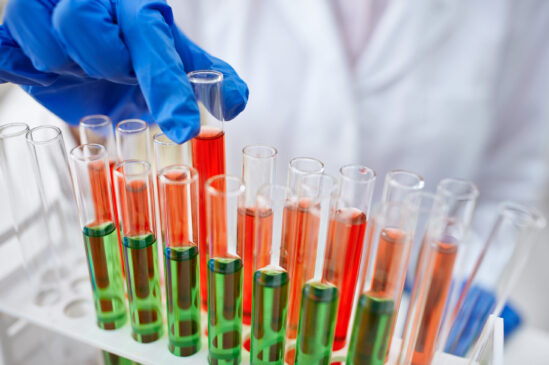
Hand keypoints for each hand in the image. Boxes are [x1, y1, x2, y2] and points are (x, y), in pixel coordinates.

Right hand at [0, 0, 248, 142]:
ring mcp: (47, 5)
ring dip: (66, 68)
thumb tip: (236, 101)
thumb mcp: (165, 59)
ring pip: (48, 41)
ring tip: (78, 66)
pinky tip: (43, 67)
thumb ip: (200, 76)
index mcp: (139, 8)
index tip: (182, 129)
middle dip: (102, 64)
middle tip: (110, 69)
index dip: (168, 89)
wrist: (73, 40)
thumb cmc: (126, 49)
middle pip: (87, 30)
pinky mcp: (12, 24)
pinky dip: (26, 68)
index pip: (155, 45)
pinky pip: (8, 54)